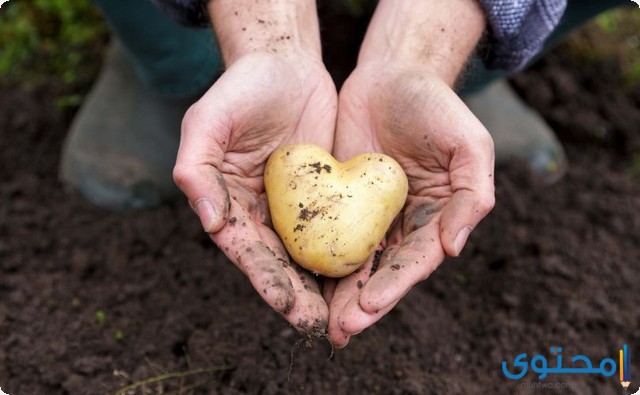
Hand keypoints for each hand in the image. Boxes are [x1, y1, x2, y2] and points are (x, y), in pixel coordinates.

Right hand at [173, 51, 336, 333]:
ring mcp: (295, 207)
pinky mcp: (326, 195)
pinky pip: (338, 227)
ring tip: (345, 316)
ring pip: (311, 254)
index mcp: (229, 205)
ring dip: (325, 286)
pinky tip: (367, 273)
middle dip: (299, 297)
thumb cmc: (240, 90)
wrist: (285, 64)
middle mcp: (261, 214)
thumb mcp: (207, 122)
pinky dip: (348, 251)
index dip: (266, 281)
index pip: (247, 252)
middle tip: (322, 326)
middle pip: (280, 264)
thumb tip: (209, 222)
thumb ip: (197, 170)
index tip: (289, 307)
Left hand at [325, 63, 494, 345]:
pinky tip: (301, 279)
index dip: (394, 285)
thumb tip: (453, 249)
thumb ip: (472, 196)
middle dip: (362, 303)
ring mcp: (370, 215)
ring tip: (321, 322)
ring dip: (338, 293)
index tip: (369, 305)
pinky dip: (318, 257)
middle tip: (340, 330)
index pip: (416, 261)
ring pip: (353, 262)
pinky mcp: (340, 200)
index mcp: (437, 219)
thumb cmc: (435, 106)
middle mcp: (404, 224)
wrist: (391, 74)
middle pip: (382, 272)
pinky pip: (327, 232)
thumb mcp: (468, 145)